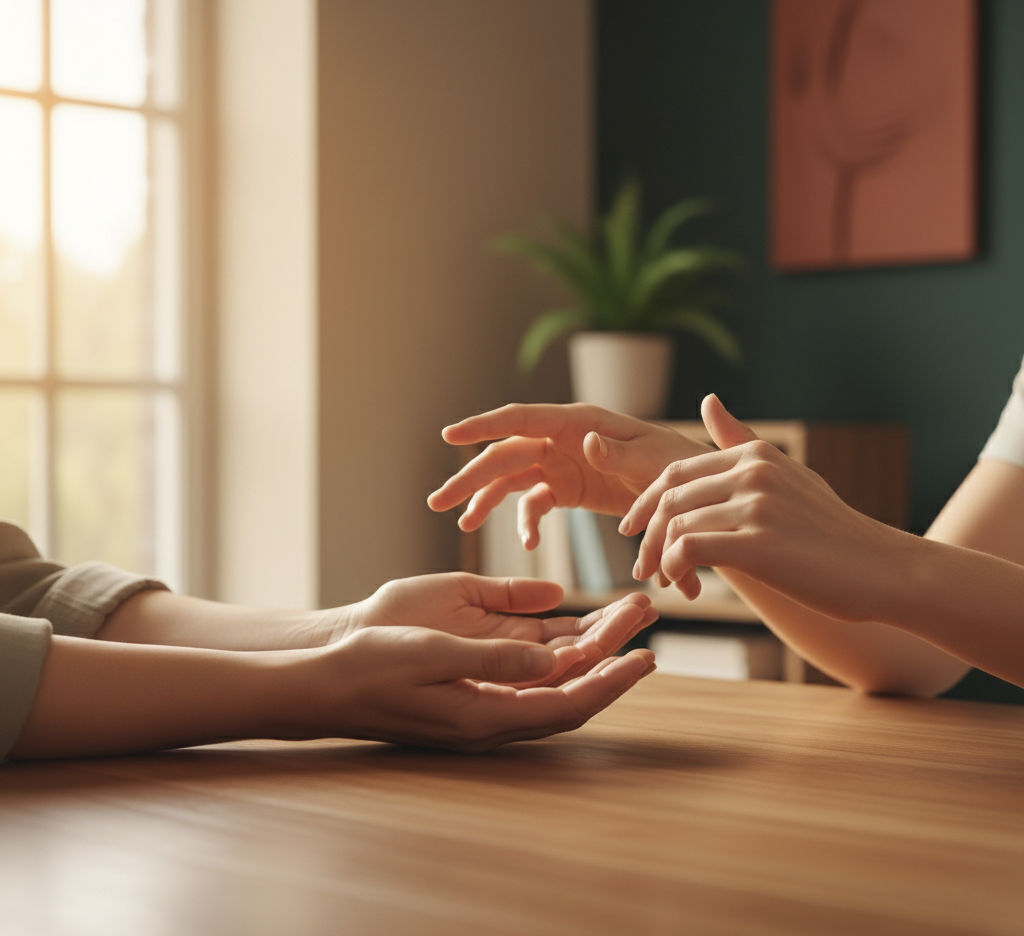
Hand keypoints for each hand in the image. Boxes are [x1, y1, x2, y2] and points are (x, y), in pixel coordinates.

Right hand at [341, 572, 657, 685]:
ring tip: (620, 620)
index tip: (646, 657)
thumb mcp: (433, 654)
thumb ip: (495, 659)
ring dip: (588, 654)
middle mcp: (492, 719)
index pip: (569, 704)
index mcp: (486, 716)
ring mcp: (482, 707)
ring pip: (552, 684)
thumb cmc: (371, 666)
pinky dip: (557, 655)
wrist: (325, 684)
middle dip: (611, 659)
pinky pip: (528, 678)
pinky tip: (572, 633)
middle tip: (642, 622)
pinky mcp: (471, 692)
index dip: (612, 682)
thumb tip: (553, 657)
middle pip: (570, 692)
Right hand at [428, 402, 710, 548]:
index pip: (523, 418)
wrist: (696, 492)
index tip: (449, 436)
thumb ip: (617, 454)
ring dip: (485, 499)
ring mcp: (563, 463)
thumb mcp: (653, 461)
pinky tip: (527, 545)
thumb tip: (582, 440)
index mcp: (580, 423)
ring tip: (462, 523)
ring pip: (512, 478)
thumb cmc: (680, 465)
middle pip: (505, 453)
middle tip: (437, 502)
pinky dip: (526, 522)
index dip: (484, 426)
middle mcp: (563, 439)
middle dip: (471, 477)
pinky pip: (535, 502)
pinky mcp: (569, 488)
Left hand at [620, 394, 898, 622]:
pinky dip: (674, 568)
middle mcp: (754, 472)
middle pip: (668, 498)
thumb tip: (708, 400)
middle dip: (644, 532)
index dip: (645, 502)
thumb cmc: (830, 529)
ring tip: (664, 579)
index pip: (675, 473)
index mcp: (756, 454)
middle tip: (640, 564)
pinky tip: (682, 584)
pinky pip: (688, 550)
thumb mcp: (787, 475)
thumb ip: (740, 442)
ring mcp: (757, 506)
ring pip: (674, 525)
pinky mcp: (759, 544)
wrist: (883, 569)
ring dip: (658, 557)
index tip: (632, 528)